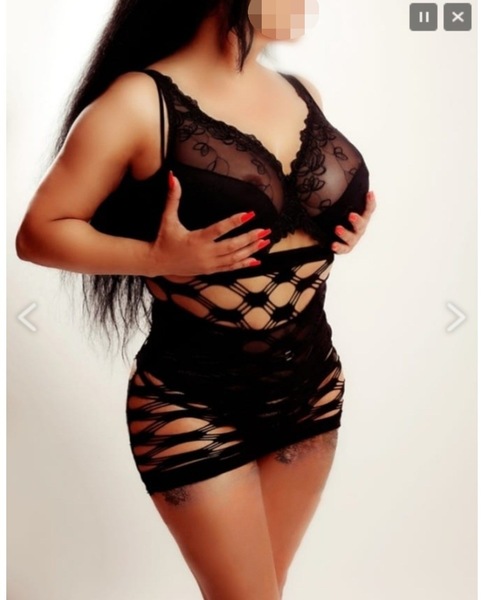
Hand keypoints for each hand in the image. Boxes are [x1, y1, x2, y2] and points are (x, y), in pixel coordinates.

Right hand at [147, 172, 271, 276]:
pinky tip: (256, 260)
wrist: (157, 262)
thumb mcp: (167, 218)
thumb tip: (172, 177)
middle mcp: (205, 253)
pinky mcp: (210, 270)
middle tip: (264, 230)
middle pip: (232, 246)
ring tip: (265, 241)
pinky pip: (230, 268)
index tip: (249, 214)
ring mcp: (209, 264)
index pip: (219, 229)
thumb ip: (173, 198)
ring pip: (234, 258)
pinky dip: (244, 264)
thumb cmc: (164, 239)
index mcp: (196, 239)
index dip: (235, 222)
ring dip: (251, 250)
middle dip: (249, 238)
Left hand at [332, 191, 375, 253]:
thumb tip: (334, 168)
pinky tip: (332, 244)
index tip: (369, 193)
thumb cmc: (339, 215)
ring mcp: (353, 238)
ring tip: (337, 228)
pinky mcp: (345, 247)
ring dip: (345, 233)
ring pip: (352, 237)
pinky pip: (342, 249)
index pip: (369, 209)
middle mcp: (359, 227)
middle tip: (351, 215)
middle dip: (357, 220)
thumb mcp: (341, 204)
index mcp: (361, 216)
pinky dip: (338, 247)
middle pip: (362, 224)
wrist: (330, 233)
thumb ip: (340, 193)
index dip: (370, 202)